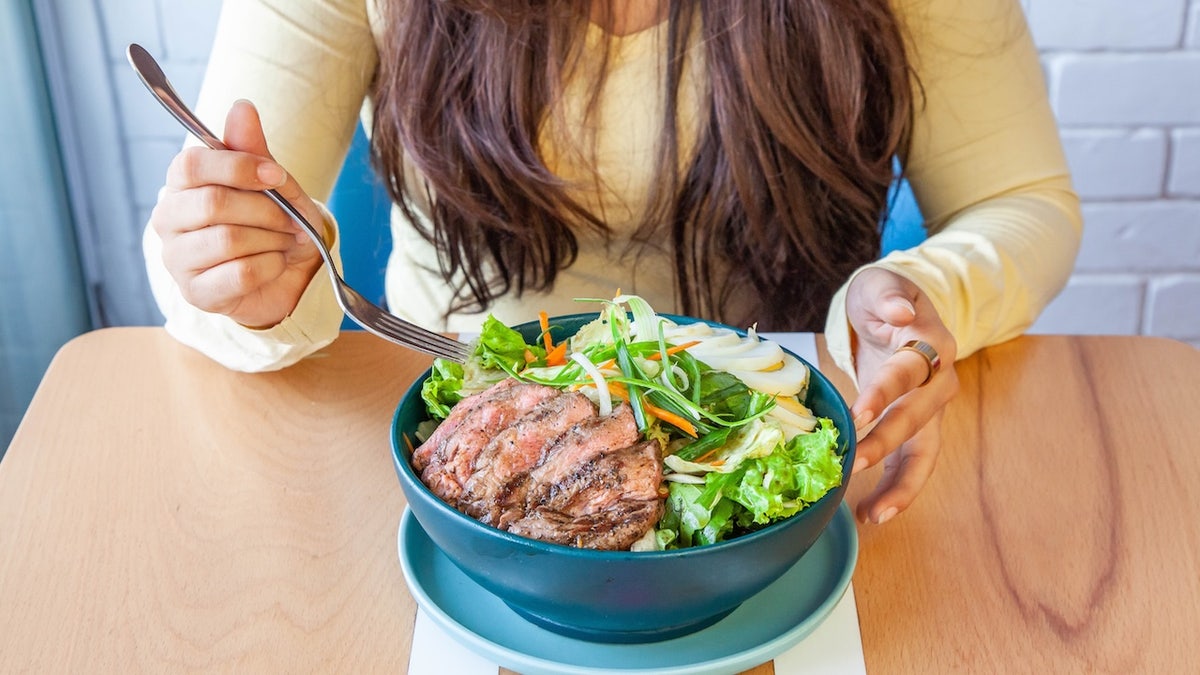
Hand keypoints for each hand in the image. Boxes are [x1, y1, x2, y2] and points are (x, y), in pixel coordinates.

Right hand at [149, 100, 324, 327]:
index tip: (276, 176)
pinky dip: (270, 267)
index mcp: (182, 185)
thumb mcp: (274, 184)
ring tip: (284, 242)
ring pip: (227, 240)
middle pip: (213, 203)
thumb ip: (253, 149)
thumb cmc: (274, 225)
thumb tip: (242, 107)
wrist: (290, 277)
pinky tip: (274, 265)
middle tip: (290, 219)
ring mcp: (177, 260)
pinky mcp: (196, 293)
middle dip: (265, 210)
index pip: (191, 164)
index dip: (238, 167)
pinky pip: (239, 274)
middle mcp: (168, 220)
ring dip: (271, 240)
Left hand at [844, 268, 958, 524]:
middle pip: (915, 419)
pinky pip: (912, 464)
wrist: (901, 309)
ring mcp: (931, 410)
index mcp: (932, 345)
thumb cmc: (885, 298)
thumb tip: (901, 312)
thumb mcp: (882, 284)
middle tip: (851, 465)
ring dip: (899, 486)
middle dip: (884, 445)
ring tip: (872, 515)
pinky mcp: (918, 428)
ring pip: (924, 453)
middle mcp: (939, 383)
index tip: (858, 414)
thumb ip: (888, 296)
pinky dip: (894, 490)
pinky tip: (870, 513)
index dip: (883, 393)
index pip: (907, 372)